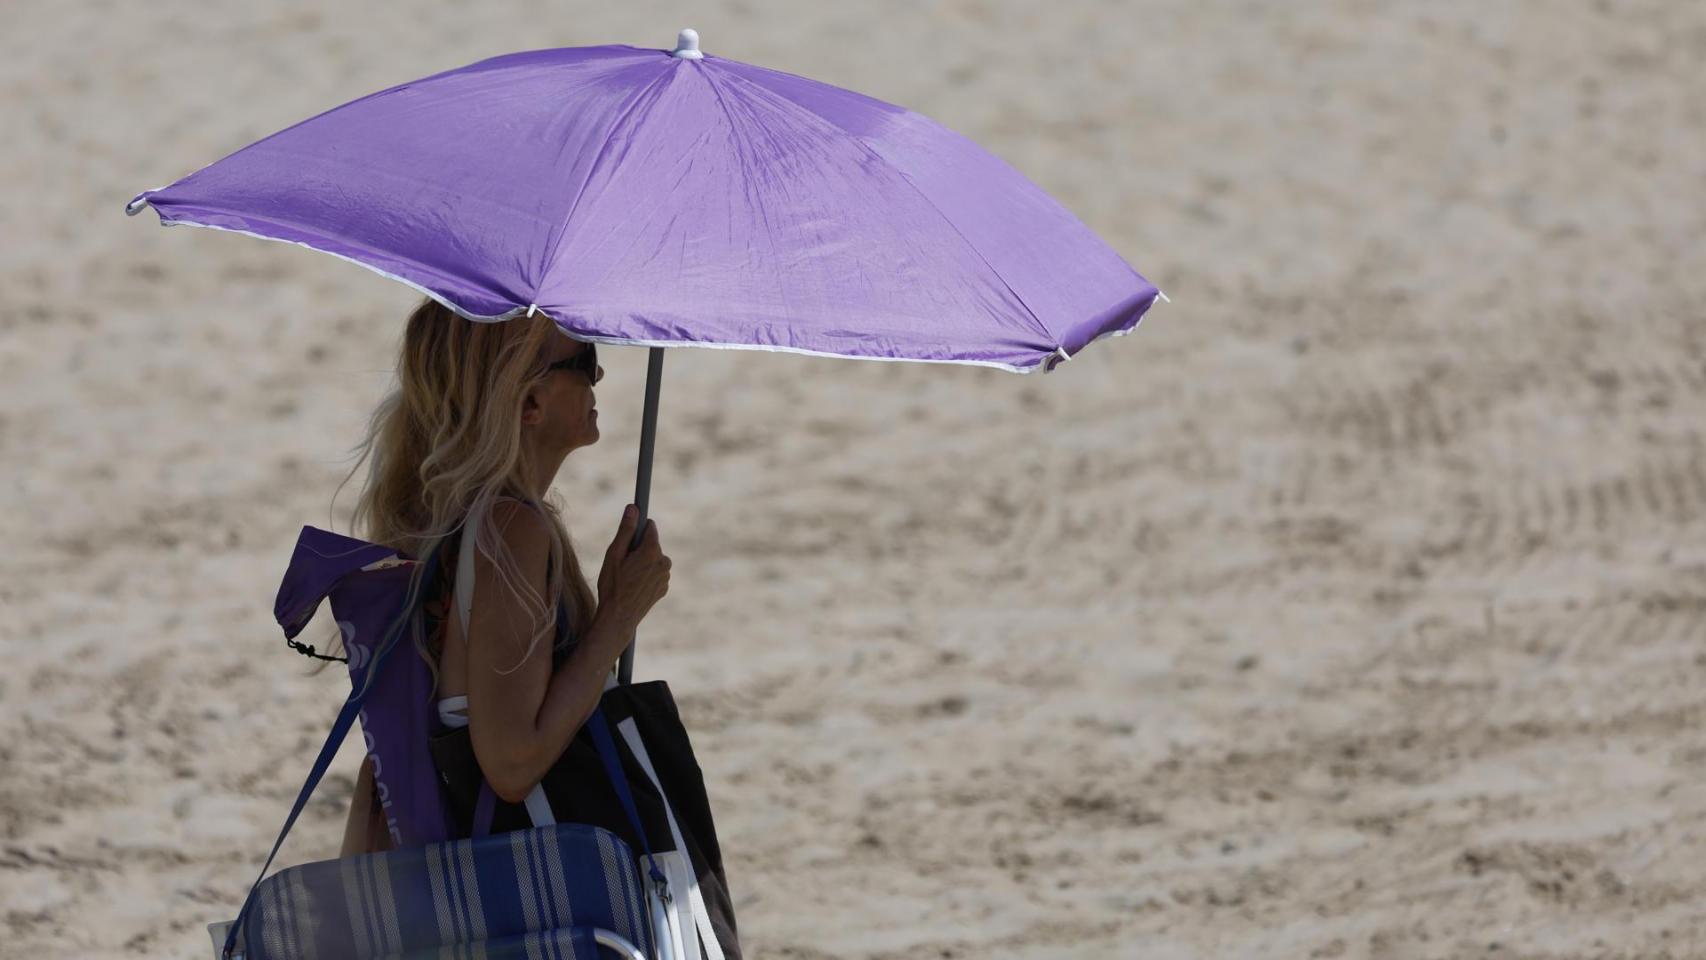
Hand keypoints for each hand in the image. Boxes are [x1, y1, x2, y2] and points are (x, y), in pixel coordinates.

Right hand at [596, 504, 670, 632]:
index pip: (650, 527)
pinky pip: (655, 574)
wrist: (618, 618)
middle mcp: (664, 562)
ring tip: (627, 578)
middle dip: (638, 549)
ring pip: (654, 560)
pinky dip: (646, 576)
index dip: (637, 530)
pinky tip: (633, 587)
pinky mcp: (664, 588)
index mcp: (652, 551)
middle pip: (652, 545)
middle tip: (622, 563)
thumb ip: (626, 530)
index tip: (629, 534)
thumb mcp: (614, 555)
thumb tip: (633, 508)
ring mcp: (666, 577)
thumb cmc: (612, 586)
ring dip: (643, 564)